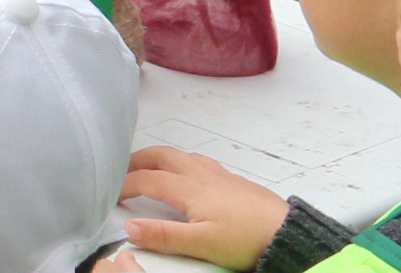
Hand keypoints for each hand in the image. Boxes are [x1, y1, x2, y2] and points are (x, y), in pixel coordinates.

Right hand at [118, 146, 288, 267]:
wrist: (288, 234)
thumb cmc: (248, 239)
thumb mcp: (202, 244)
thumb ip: (164, 235)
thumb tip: (130, 229)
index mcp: (189, 188)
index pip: (146, 180)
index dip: (125, 185)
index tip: (112, 193)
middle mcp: (202, 175)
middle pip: (162, 156)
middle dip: (138, 159)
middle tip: (123, 168)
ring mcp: (220, 176)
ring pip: (183, 156)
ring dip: (161, 158)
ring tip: (152, 168)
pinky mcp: (235, 182)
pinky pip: (201, 162)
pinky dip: (184, 163)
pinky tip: (192, 177)